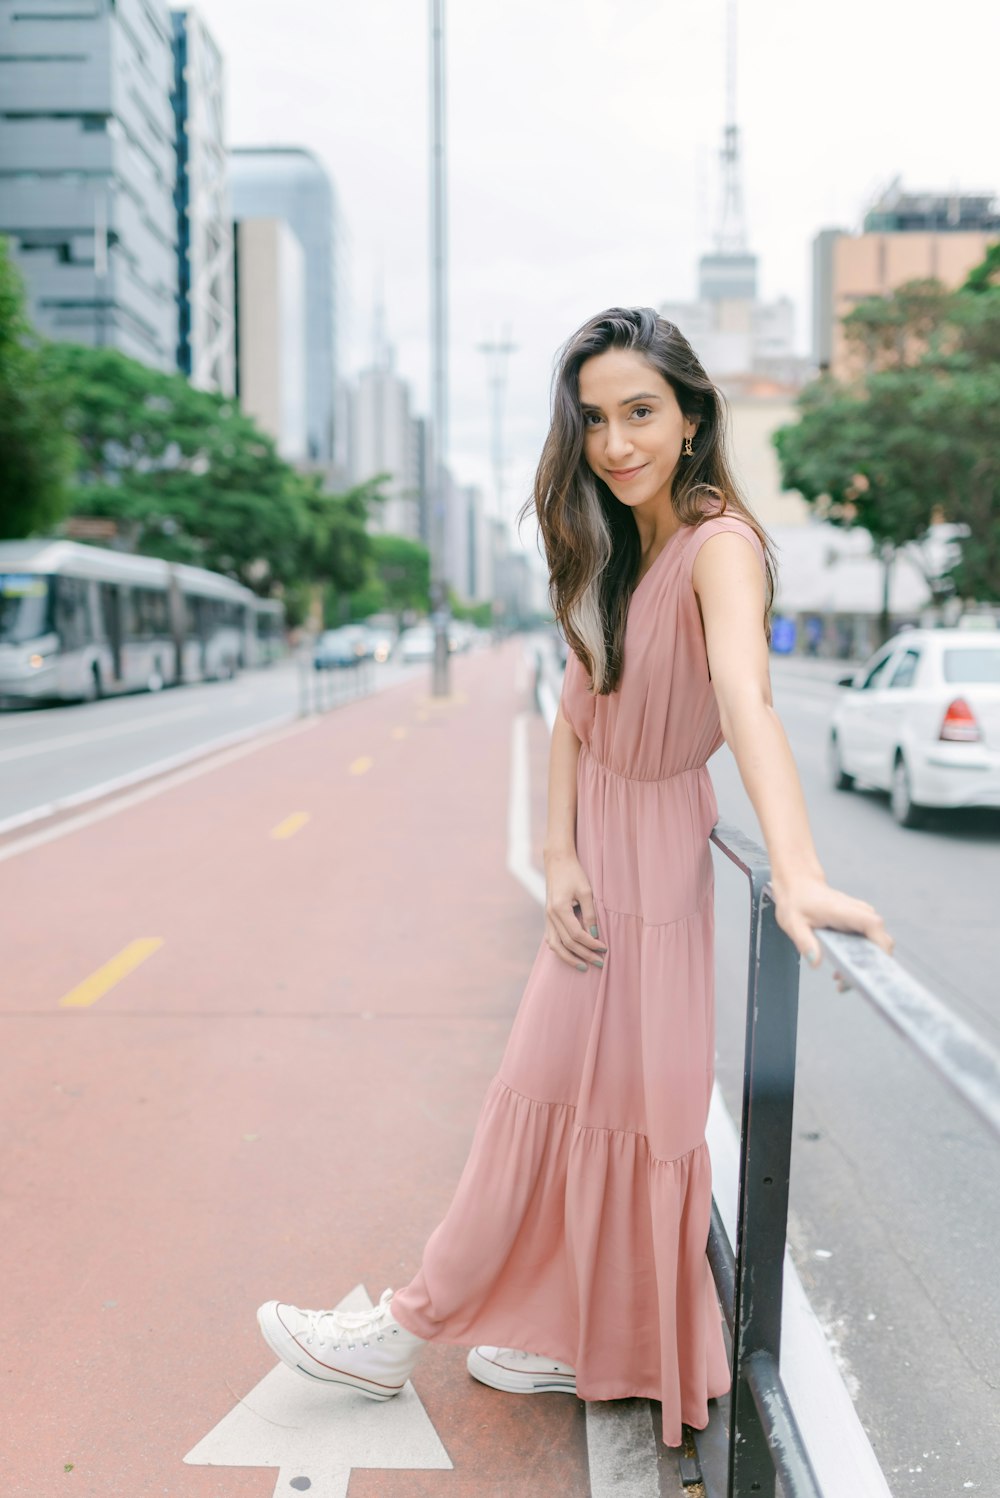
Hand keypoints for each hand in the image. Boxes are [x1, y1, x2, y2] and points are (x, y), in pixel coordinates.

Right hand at [543, 850, 607, 971]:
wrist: (557, 861)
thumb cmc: (574, 873)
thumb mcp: (586, 891)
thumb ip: (590, 914)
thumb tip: (594, 935)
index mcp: (559, 908)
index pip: (576, 934)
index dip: (591, 944)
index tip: (605, 948)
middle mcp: (550, 915)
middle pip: (567, 943)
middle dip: (584, 954)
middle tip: (600, 963)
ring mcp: (547, 917)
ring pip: (555, 945)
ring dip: (570, 958)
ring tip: (584, 967)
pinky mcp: (548, 917)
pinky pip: (551, 939)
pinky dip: (560, 950)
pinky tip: (571, 955)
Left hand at [771, 874, 892, 991]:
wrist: (798, 885)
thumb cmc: (796, 902)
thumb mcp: (793, 924)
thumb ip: (805, 942)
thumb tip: (815, 962)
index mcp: (845, 911)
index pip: (874, 926)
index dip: (879, 948)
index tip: (869, 970)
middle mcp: (859, 912)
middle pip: (880, 941)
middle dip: (870, 966)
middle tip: (844, 984)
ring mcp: (862, 917)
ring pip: (876, 944)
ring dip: (865, 964)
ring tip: (840, 981)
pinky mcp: (860, 923)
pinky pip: (869, 942)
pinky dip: (860, 958)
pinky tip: (841, 971)